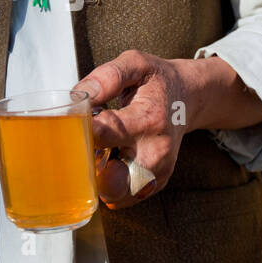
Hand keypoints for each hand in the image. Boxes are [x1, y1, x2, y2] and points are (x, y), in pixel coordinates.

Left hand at [74, 49, 191, 209]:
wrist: (188, 98)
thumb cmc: (156, 81)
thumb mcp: (135, 64)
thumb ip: (107, 76)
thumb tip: (79, 96)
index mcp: (148, 119)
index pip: (103, 134)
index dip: (80, 130)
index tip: (73, 121)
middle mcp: (156, 151)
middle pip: (111, 179)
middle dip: (88, 166)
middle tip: (82, 144)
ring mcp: (158, 172)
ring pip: (116, 194)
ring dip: (98, 179)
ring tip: (97, 152)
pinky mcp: (156, 183)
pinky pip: (123, 198)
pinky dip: (108, 186)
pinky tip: (108, 163)